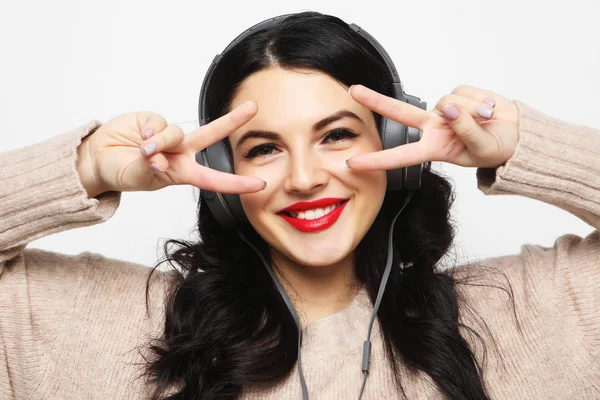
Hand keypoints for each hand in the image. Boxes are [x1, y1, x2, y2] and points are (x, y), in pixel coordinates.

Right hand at [78, 101, 265, 196]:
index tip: (259, 185)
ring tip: (143, 150)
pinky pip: (158, 122)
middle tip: (253, 107)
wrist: (97, 158)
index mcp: (182, 173)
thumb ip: (147, 167)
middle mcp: (181, 152)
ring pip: (176, 131)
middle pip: (211, 134)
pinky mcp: (153, 120)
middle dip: (232, 120)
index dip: (237, 183)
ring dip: (160, 141)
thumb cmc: (121, 173)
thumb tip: (156, 156)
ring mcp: (169, 135)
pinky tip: (137, 137)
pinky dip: (148, 131)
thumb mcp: (136, 177)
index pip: (214, 179)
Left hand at [346, 84, 519, 169]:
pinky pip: (463, 92)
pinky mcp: (459, 94)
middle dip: (377, 101)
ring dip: (471, 110)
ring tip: (488, 120)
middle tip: (353, 91)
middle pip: (400, 113)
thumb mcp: (482, 148)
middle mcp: (434, 128)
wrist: (516, 135)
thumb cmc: (495, 149)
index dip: (377, 160)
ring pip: (447, 101)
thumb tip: (449, 108)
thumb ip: (465, 129)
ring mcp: (445, 110)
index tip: (353, 164)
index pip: (400, 155)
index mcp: (434, 148)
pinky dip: (480, 100)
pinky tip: (489, 110)